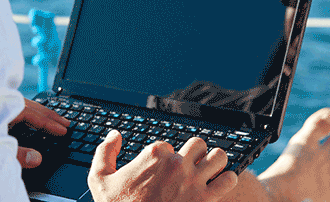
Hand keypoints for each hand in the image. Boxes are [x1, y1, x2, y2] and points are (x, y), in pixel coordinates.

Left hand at [10, 98, 69, 167]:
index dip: (50, 124)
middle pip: (32, 107)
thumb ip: (17, 154)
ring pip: (25, 106)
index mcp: (4, 110)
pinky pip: (17, 109)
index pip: (33, 115)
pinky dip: (29, 114)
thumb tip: (37, 159)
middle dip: (50, 116)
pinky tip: (31, 120)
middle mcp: (2, 105)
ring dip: (41, 114)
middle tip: (66, 123)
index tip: (64, 131)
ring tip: (54, 120)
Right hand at [88, 130, 237, 201]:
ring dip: (216, 162)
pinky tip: (219, 185)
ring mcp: (193, 181)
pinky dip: (228, 180)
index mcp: (154, 155)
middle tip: (190, 168)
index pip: (170, 144)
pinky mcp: (206, 199)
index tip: (162, 171)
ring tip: (210, 172)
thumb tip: (115, 134)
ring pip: (219, 156)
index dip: (166, 157)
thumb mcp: (99, 181)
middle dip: (195, 155)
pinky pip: (229, 179)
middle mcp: (176, 163)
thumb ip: (105, 152)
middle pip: (198, 144)